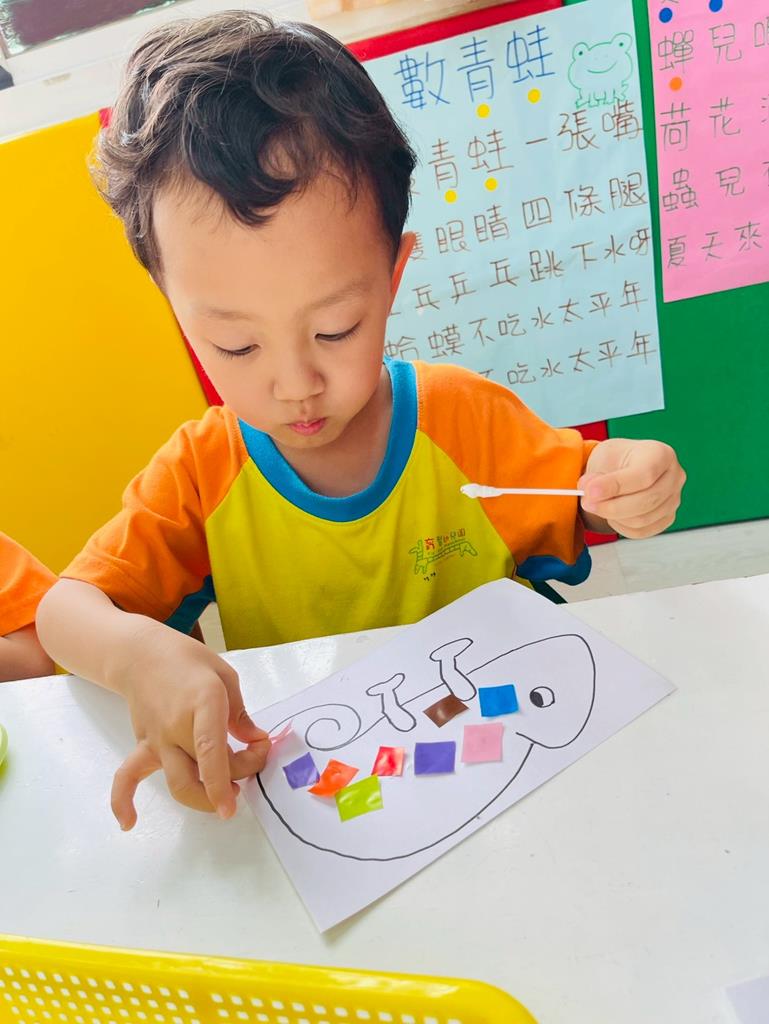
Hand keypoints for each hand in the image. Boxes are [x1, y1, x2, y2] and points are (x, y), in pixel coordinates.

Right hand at [107, 622, 270, 829]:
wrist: (141, 654)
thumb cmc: (189, 662)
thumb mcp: (225, 677)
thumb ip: (240, 713)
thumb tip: (254, 740)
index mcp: (203, 703)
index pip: (210, 750)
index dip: (221, 781)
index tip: (233, 803)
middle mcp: (177, 725)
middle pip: (201, 772)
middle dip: (230, 782)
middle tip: (250, 763)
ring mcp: (157, 738)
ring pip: (175, 782)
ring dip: (201, 798)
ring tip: (222, 795)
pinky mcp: (143, 745)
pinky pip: (127, 777)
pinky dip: (122, 802)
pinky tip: (129, 822)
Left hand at [578, 438, 685, 538]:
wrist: (622, 470)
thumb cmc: (617, 460)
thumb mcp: (603, 457)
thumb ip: (597, 475)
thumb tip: (589, 493)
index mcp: (661, 454)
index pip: (644, 474)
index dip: (616, 486)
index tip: (591, 491)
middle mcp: (674, 476)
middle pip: (646, 501)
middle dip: (611, 506)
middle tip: (587, 502)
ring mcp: (674, 499)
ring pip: (642, 519)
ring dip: (613, 516)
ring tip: (597, 505)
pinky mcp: (666, 518)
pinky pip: (641, 531)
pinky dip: (621, 526)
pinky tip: (611, 515)